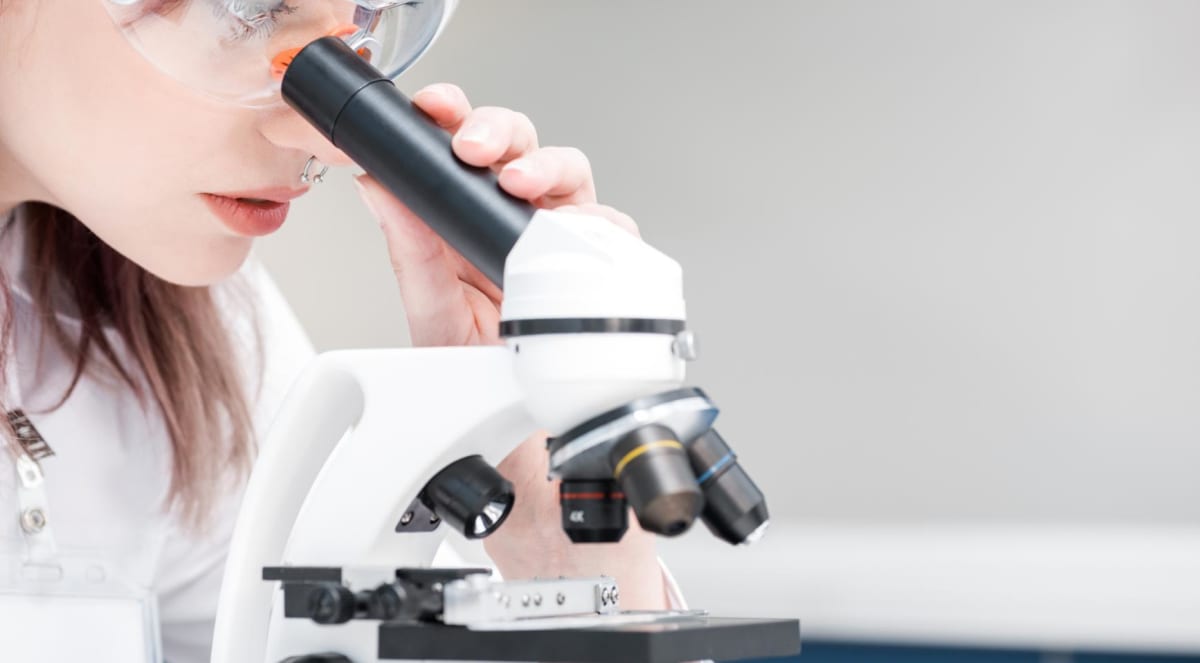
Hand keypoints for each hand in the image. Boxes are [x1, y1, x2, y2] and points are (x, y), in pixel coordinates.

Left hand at [354, 82, 637, 347]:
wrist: (515, 426)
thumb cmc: (471, 373)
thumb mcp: (430, 310)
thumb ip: (409, 248)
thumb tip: (378, 185)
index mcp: (465, 215)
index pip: (462, 144)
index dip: (453, 114)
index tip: (435, 108)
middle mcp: (514, 217)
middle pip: (519, 142)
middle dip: (499, 131)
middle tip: (475, 150)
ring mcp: (559, 236)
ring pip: (569, 170)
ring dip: (546, 166)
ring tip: (521, 184)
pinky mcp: (599, 262)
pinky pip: (613, 227)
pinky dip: (601, 221)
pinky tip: (577, 228)